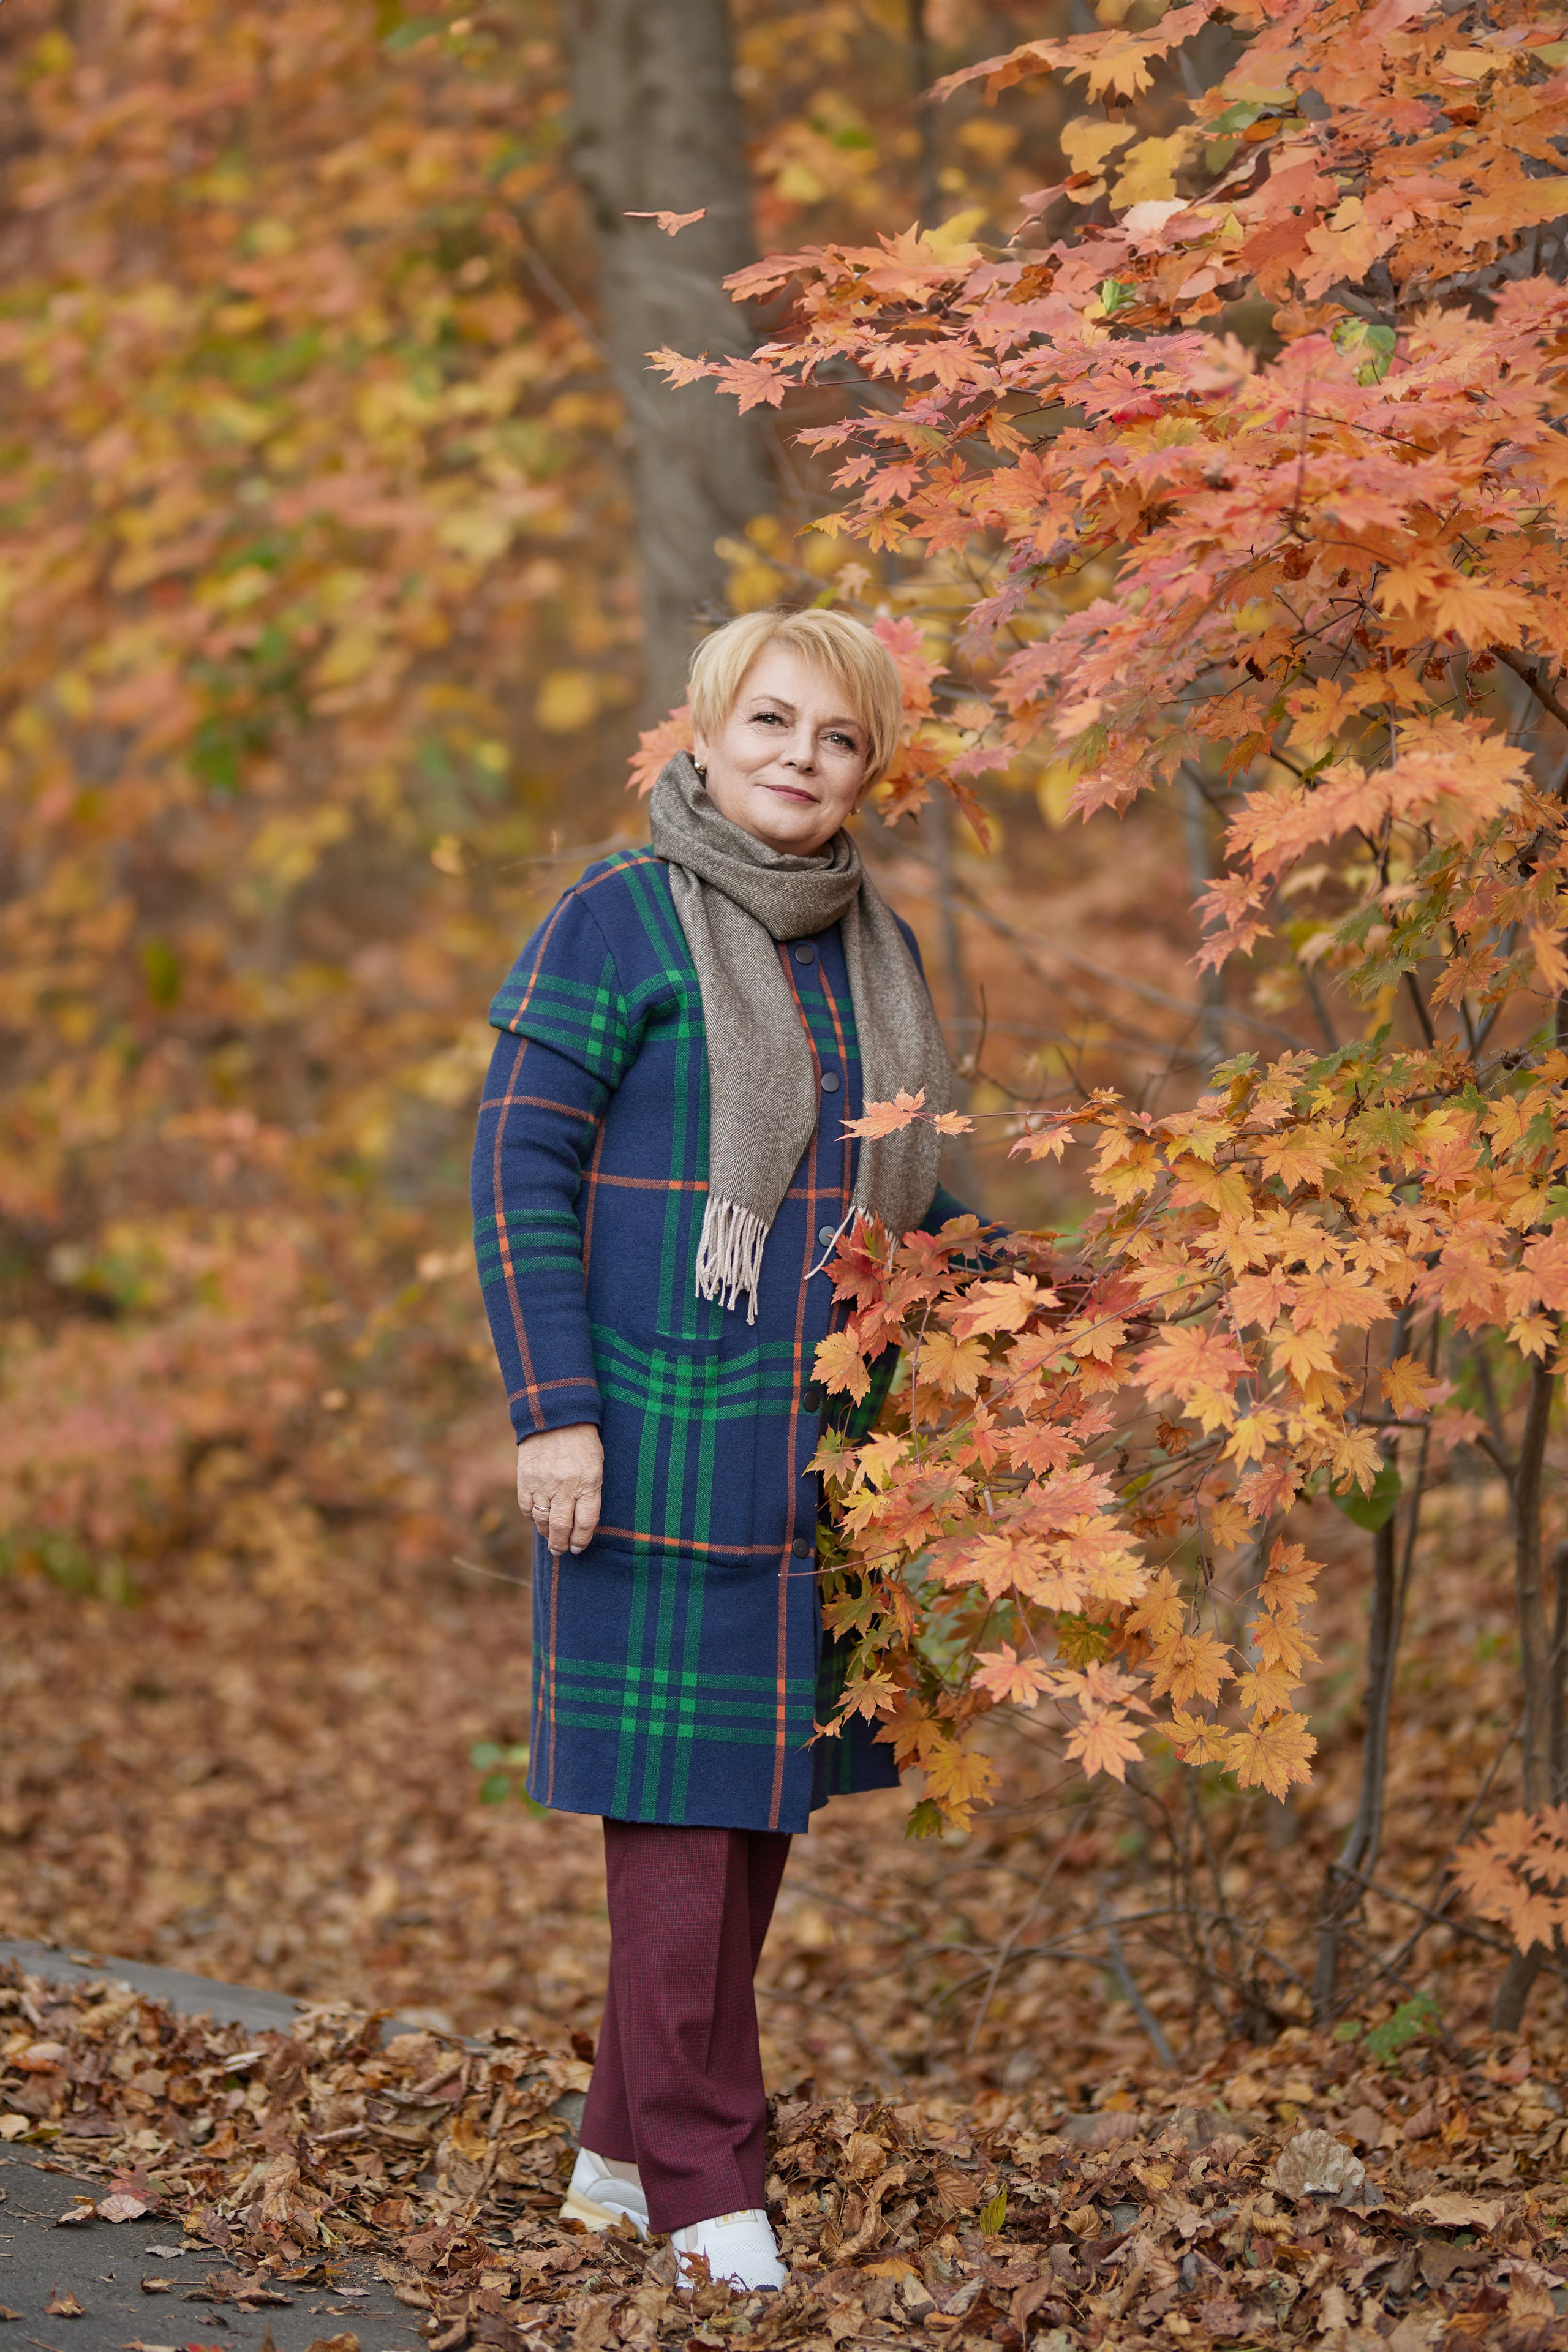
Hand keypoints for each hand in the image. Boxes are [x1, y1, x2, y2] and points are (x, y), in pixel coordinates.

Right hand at [516, 1423, 602, 1555]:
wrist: (555, 1415)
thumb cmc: (582, 1441)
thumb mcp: (595, 1464)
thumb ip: (589, 1491)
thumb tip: (579, 1522)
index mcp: (589, 1482)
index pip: (586, 1522)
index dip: (581, 1540)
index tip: (578, 1548)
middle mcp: (565, 1486)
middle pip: (562, 1527)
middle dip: (561, 1545)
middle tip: (560, 1551)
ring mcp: (543, 1483)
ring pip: (543, 1520)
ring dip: (546, 1534)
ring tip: (550, 1539)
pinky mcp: (525, 1478)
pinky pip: (527, 1507)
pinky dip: (532, 1517)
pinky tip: (537, 1518)